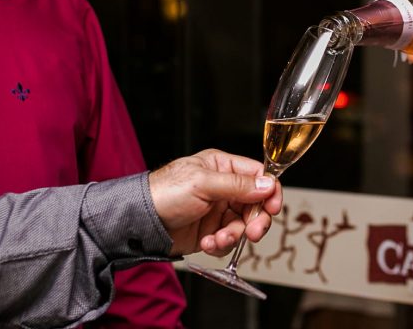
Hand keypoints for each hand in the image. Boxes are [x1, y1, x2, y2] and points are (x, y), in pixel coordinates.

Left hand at [148, 149, 281, 256]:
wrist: (139, 223)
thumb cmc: (164, 193)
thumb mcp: (203, 184)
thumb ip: (238, 185)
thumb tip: (268, 185)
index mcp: (223, 167)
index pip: (257, 176)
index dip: (269, 192)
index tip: (273, 207)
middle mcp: (224, 188)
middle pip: (255, 204)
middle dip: (256, 220)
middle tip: (254, 233)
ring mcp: (217, 211)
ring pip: (243, 225)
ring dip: (234, 235)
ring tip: (218, 239)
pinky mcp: (211, 231)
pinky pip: (228, 240)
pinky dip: (221, 244)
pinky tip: (207, 243)